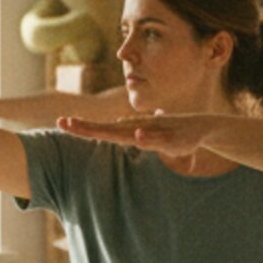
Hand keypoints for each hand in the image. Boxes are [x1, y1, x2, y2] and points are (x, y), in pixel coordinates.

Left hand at [56, 110, 221, 159]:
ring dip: (109, 132)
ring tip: (90, 131)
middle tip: (63, 123)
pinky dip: (146, 137)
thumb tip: (122, 130)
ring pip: (127, 133)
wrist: (199, 128)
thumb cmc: (171, 133)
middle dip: (85, 128)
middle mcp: (137, 129)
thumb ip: (132, 137)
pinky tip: (137, 136)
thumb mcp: (148, 139)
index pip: (102, 129)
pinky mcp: (168, 138)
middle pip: (107, 129)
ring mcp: (151, 132)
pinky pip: (156, 139)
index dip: (83, 127)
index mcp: (131, 130)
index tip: (62, 123)